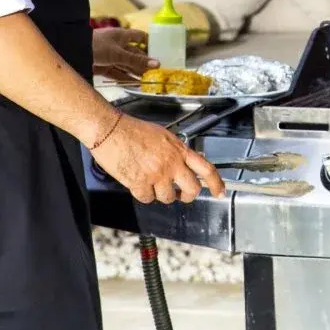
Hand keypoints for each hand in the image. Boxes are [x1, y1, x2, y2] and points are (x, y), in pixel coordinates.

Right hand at [89, 113, 225, 203]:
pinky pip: (147, 199)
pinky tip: (138, 183)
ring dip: (161, 193)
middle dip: (188, 195)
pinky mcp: (140, 183)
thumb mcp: (163, 136)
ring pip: (168, 198)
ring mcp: (156, 175)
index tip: (219, 191)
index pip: (206, 168)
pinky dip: (143, 194)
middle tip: (182, 194)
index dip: (216, 183)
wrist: (111, 130)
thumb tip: (186, 163)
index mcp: (179, 149)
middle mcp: (171, 163)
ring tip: (152, 181)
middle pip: (192, 189)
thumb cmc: (132, 130)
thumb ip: (176, 151)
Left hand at [93, 27, 157, 79]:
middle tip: (157, 73)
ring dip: (136, 73)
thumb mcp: (118, 53)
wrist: (72, 51)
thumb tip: (157, 64)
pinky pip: (117, 73)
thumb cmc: (96, 45)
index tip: (160, 52)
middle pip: (134, 54)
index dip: (149, 43)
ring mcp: (110, 57)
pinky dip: (126, 79)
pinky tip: (135, 84)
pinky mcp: (103, 67)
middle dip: (144, 63)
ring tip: (148, 81)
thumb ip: (137, 61)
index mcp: (122, 36)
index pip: (140, 37)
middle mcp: (117, 45)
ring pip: (126, 65)